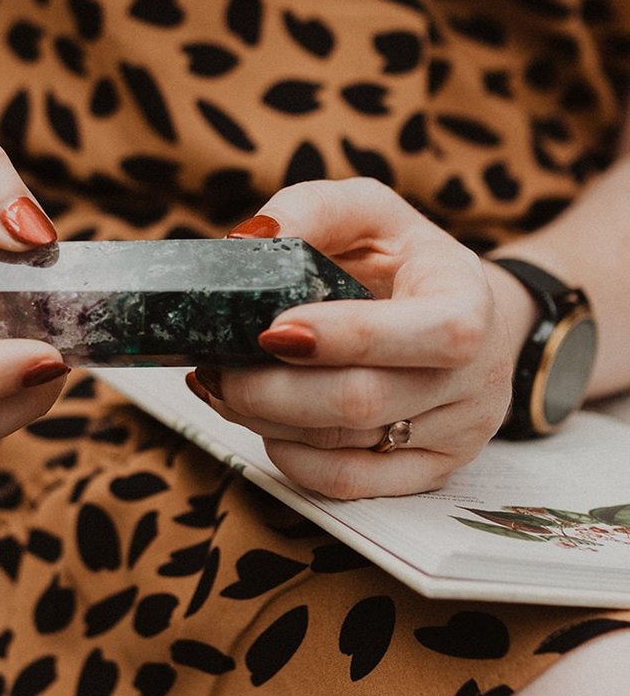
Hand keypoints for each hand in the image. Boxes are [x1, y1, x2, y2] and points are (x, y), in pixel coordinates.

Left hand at [189, 179, 518, 498]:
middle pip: (365, 402)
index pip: (432, 332)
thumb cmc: (403, 261)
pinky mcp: (432, 472)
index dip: (348, 336)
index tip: (270, 329)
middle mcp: (478, 376)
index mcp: (471, 299)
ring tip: (223, 386)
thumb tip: (248, 243)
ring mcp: (460, 433)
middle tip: (216, 367)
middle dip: (272, 389)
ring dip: (267, 420)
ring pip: (346, 447)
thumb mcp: (368, 212)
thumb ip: (311, 210)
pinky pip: (350, 485)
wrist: (459, 316)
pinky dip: (291, 457)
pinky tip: (262, 423)